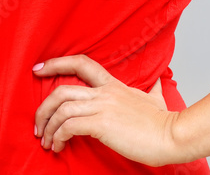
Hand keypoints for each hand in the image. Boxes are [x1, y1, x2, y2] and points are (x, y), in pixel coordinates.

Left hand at [32, 53, 180, 165]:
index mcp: (112, 84)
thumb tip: (158, 80)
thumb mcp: (156, 97)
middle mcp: (104, 92)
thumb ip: (152, 87)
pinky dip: (58, 136)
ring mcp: (102, 107)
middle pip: (61, 90)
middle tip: (37, 124)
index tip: (38, 69)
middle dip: (43, 108)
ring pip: (61, 109)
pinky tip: (58, 146)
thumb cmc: (163, 121)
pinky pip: (69, 126)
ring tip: (46, 141)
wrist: (172, 135)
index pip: (80, 63)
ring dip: (48, 126)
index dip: (56, 63)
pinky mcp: (102, 124)